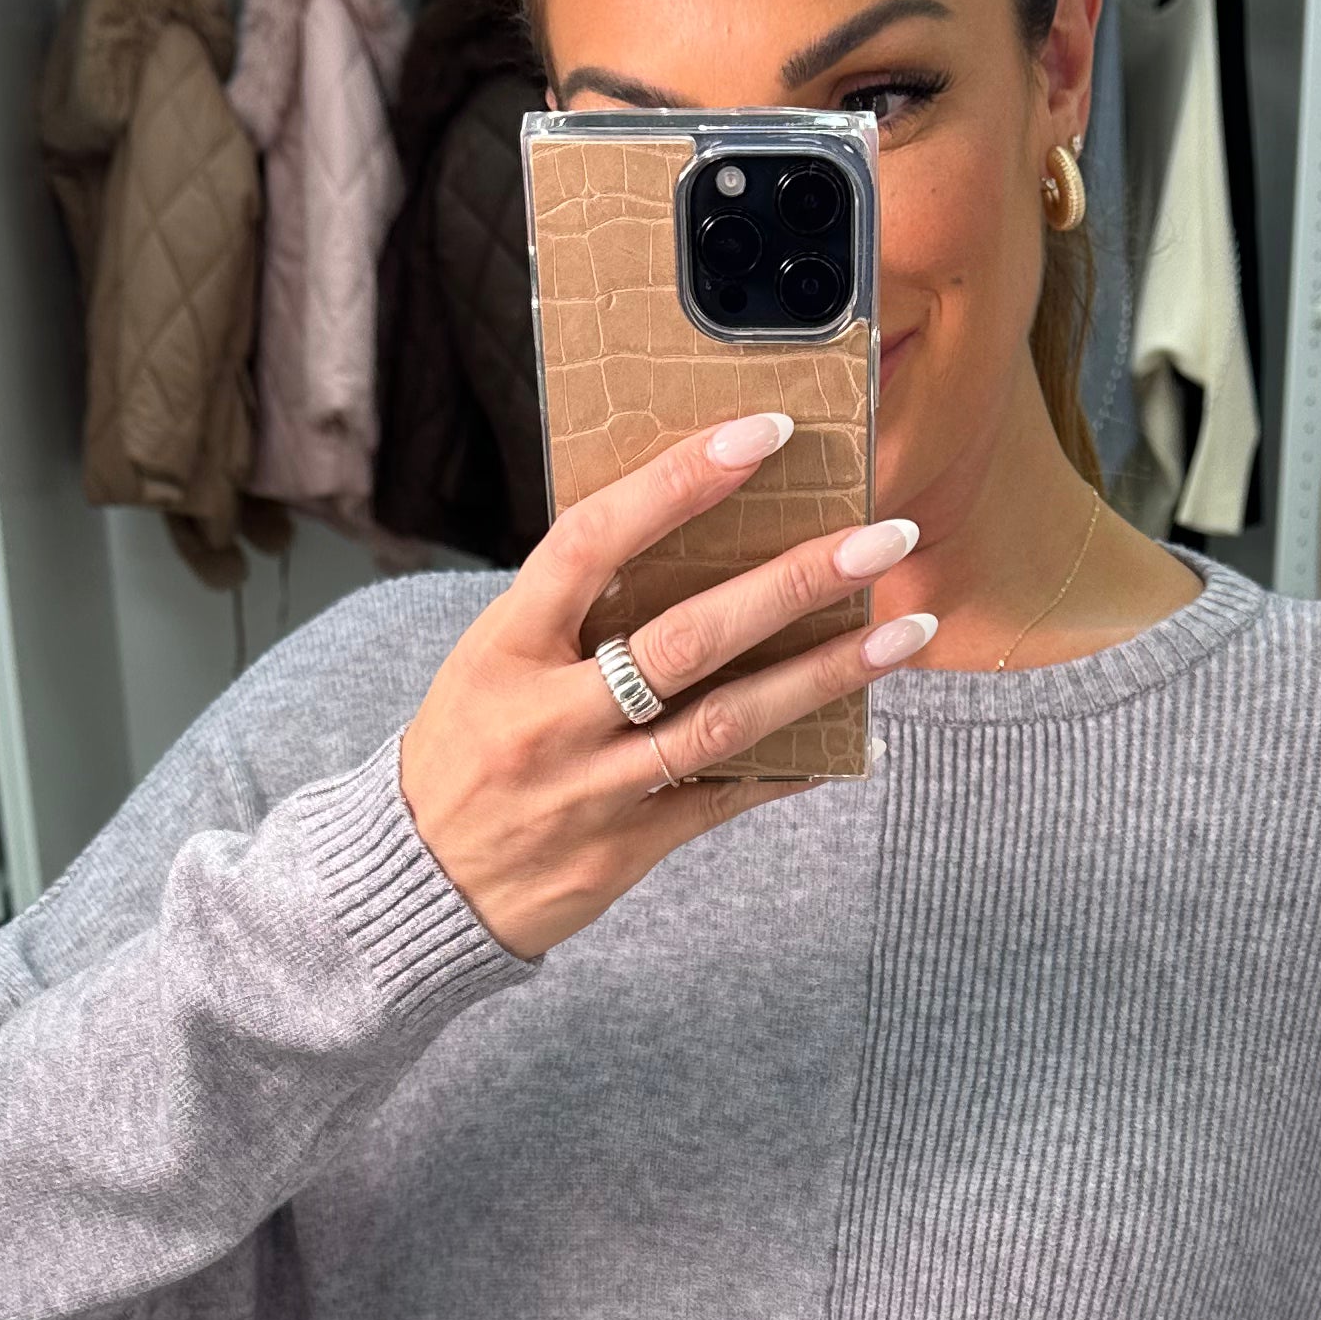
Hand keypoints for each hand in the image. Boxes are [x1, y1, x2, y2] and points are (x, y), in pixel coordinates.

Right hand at [398, 411, 936, 958]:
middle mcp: (549, 715)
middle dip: (795, 581)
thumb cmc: (464, 751)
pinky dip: (793, 766)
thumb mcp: (489, 663)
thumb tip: (686, 539)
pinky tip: (854, 741)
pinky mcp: (626, 849)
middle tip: (882, 540)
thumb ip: (571, 611)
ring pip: (726, 721)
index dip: (679, 482)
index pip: (594, 540)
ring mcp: (592, 787)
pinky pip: (726, 797)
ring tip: (903, 631)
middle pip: (688, 635)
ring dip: (825, 674)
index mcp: (505, 646)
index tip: (763, 434)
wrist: (417, 885)